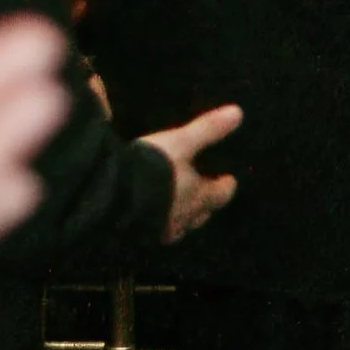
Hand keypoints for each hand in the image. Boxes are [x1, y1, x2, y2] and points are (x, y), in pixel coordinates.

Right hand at [142, 101, 240, 239]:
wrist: (110, 200)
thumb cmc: (153, 169)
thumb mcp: (180, 142)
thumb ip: (207, 129)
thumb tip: (238, 113)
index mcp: (198, 196)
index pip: (220, 195)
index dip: (225, 187)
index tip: (230, 180)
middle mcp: (182, 218)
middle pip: (201, 214)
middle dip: (204, 205)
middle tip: (205, 194)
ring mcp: (159, 231)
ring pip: (177, 226)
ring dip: (180, 216)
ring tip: (177, 206)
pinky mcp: (137, 236)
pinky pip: (154, 231)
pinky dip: (157, 222)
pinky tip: (149, 216)